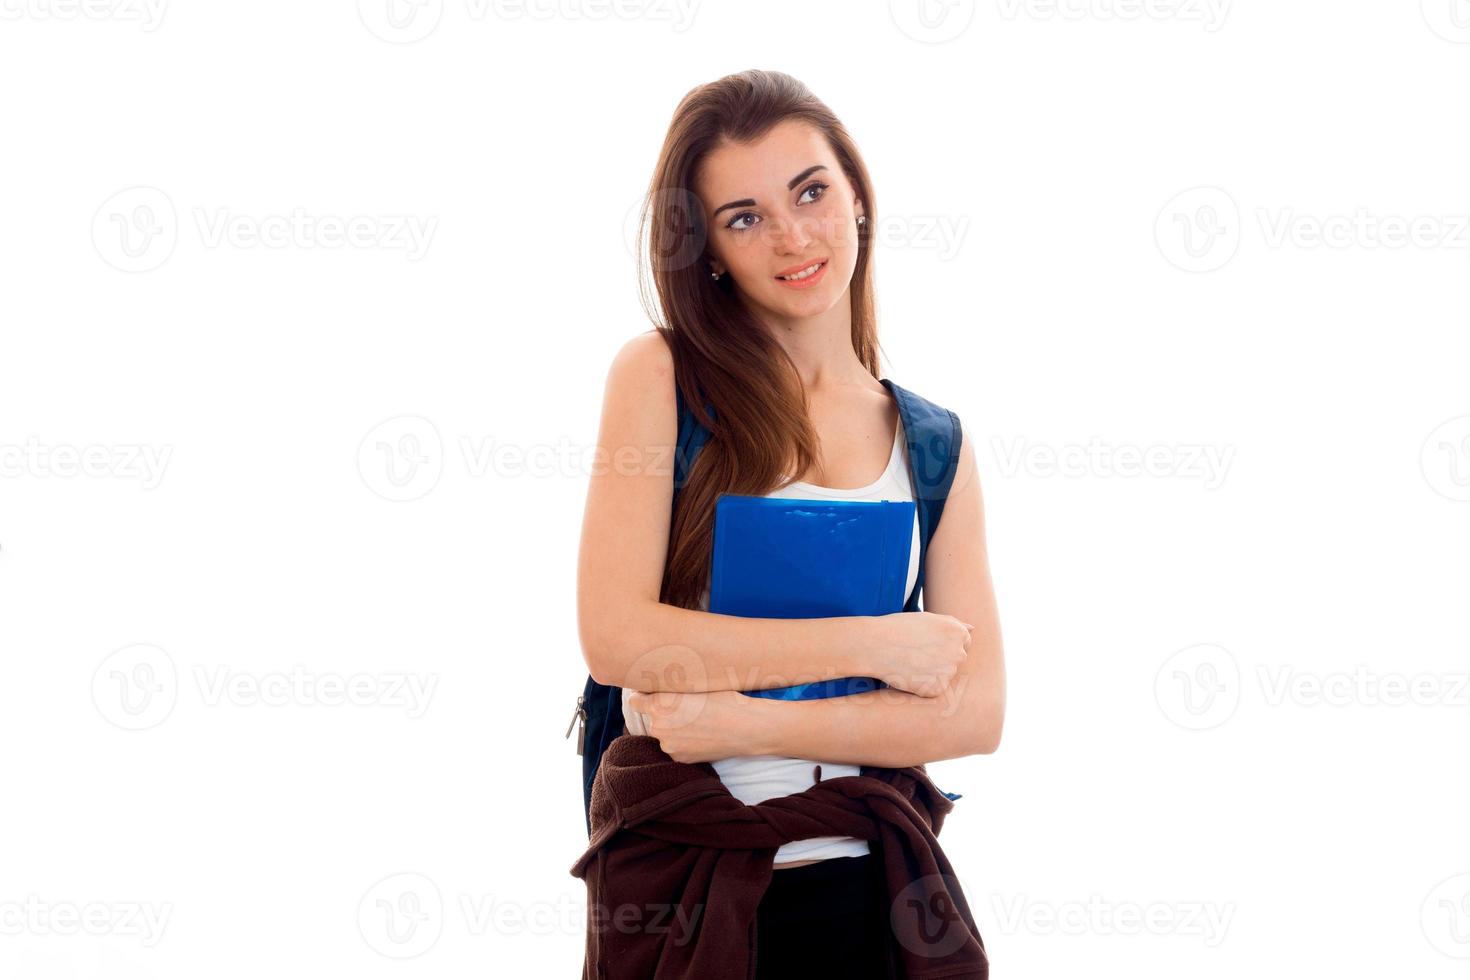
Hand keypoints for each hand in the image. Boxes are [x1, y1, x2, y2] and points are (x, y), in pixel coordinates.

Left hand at [624, 689, 761, 763]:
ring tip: (696, 722)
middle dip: (662, 714)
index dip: (643, 697)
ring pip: (663, 734)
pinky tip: (700, 734)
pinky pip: (674, 747)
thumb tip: (656, 686)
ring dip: (673, 729)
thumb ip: (670, 688)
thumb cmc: (723, 699)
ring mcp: (668, 745)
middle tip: (685, 708)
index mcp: (659, 705)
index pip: (635, 702)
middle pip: (651, 718)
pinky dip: (682, 741)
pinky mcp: (680, 758)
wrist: (744, 727)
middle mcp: (658, 727)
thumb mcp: (694, 685)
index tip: (652, 695)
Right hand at [867, 611, 971, 698]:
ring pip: (944, 676)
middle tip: (915, 654)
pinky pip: (933, 690)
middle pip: (955, 661)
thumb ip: (954, 625)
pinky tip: (908, 675)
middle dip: (940, 660)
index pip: (963, 643)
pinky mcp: (937, 689)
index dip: (942, 644)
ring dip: (930, 674)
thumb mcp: (929, 619)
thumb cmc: (899, 628)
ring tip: (909, 663)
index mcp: (959, 633)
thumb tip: (973, 629)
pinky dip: (922, 686)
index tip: (926, 643)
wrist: (875, 645)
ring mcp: (949, 673)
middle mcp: (959, 653)